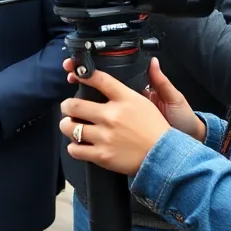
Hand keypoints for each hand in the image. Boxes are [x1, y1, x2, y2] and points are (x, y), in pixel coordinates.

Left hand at [58, 63, 173, 175]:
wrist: (164, 156)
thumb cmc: (154, 128)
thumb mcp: (143, 101)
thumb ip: (123, 90)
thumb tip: (108, 79)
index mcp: (124, 99)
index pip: (99, 79)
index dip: (82, 74)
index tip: (75, 73)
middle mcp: (112, 116)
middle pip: (74, 105)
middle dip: (66, 106)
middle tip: (67, 107)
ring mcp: (105, 136)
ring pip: (70, 127)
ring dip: (66, 125)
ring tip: (69, 125)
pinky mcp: (102, 155)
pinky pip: (75, 149)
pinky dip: (73, 146)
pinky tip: (78, 144)